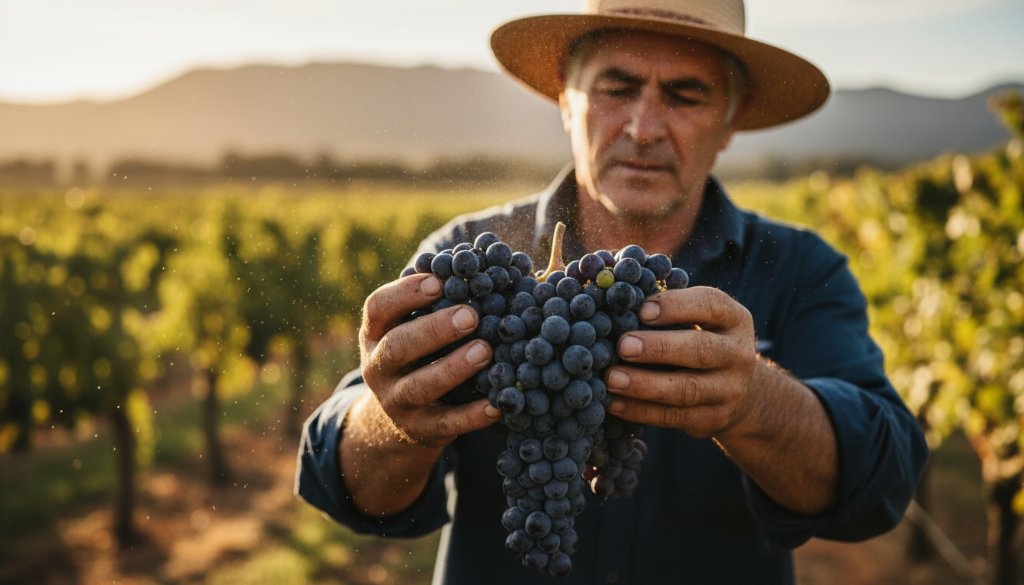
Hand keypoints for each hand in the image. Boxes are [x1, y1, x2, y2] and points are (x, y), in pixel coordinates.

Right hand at [359, 273, 500, 447]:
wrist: (396, 422)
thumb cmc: (418, 356)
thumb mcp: (411, 328)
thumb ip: (437, 302)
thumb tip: (486, 264)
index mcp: (375, 334)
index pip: (378, 308)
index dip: (405, 294)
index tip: (438, 282)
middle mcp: (379, 368)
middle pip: (398, 346)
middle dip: (434, 330)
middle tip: (471, 315)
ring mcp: (397, 402)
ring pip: (421, 386)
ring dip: (454, 368)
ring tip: (486, 350)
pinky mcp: (421, 431)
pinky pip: (448, 424)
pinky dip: (473, 415)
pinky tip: (499, 404)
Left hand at [604, 286, 757, 438]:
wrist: (743, 393)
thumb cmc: (702, 341)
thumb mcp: (700, 319)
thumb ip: (668, 309)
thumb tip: (618, 300)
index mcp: (734, 318)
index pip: (710, 305)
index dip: (676, 306)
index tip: (641, 310)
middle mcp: (738, 354)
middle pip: (700, 349)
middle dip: (659, 348)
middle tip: (623, 346)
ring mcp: (729, 391)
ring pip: (686, 390)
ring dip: (644, 385)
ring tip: (611, 378)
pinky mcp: (713, 420)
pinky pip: (674, 417)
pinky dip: (640, 411)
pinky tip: (614, 402)